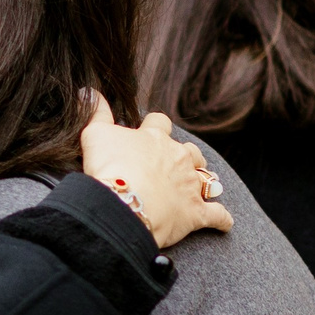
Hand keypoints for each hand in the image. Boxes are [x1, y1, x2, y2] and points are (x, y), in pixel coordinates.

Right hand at [76, 93, 233, 248]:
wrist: (124, 205)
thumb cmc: (110, 168)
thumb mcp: (95, 134)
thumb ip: (96, 112)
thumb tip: (88, 91)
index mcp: (154, 138)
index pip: (159, 122)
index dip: (156, 126)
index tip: (151, 130)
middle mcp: (178, 157)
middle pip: (189, 150)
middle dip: (185, 155)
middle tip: (176, 163)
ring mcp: (190, 185)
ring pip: (206, 177)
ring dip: (204, 179)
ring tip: (201, 185)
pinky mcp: (196, 213)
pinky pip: (216, 215)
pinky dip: (222, 219)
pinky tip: (225, 223)